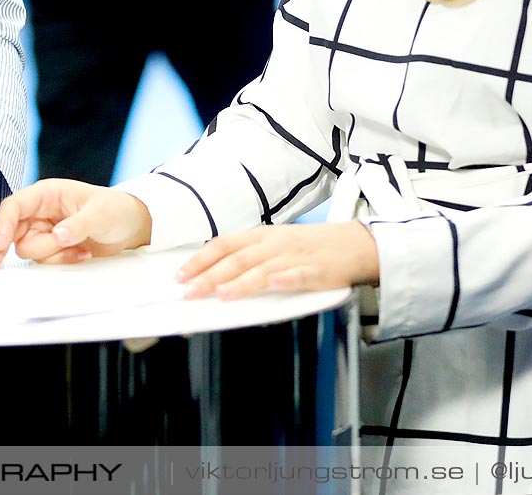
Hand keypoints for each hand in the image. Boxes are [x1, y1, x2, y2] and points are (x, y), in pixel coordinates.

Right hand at [0, 179, 151, 269]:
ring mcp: (45, 231)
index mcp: (46, 194)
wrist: (130, 227)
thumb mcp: (100, 214)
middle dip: (18, 247)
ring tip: (80, 248)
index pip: (14, 207)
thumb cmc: (116, 210)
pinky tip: (81, 254)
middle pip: (13, 232)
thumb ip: (78, 225)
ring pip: (28, 250)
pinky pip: (44, 261)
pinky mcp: (52, 248)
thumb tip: (57, 235)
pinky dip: (62, 261)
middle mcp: (40, 212)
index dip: (2, 226)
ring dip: (53, 254)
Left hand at [176, 223, 378, 298]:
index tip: (180, 275)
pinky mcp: (316, 270)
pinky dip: (286, 278)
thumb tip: (213, 274)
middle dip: (210, 276)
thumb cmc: (307, 247)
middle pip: (236, 259)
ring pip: (262, 269)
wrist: (350, 244)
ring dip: (241, 281)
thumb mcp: (272, 244)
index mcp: (260, 237)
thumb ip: (246, 257)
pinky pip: (299, 274)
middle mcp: (273, 245)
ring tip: (222, 294)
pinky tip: (275, 283)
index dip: (200, 260)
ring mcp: (294, 257)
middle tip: (189, 292)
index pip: (223, 245)